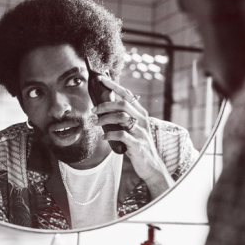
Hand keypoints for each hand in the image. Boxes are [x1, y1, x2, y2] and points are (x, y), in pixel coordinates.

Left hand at [92, 75, 173, 198]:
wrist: (151, 165)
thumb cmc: (139, 145)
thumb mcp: (135, 129)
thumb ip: (125, 118)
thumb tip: (105, 108)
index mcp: (141, 114)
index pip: (128, 95)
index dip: (114, 85)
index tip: (101, 79)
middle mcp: (142, 120)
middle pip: (122, 104)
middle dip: (105, 105)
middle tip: (93, 110)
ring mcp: (140, 132)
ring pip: (121, 117)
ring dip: (105, 118)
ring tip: (96, 123)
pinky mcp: (137, 144)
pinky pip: (121, 135)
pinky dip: (110, 134)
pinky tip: (104, 137)